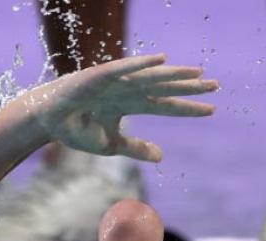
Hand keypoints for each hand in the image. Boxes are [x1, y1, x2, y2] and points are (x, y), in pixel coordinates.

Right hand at [23, 54, 217, 161]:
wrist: (48, 122)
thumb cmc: (77, 130)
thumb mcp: (111, 145)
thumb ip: (136, 148)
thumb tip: (161, 156)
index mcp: (131, 105)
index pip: (165, 107)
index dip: (187, 108)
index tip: (212, 110)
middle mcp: (128, 90)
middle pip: (164, 88)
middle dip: (189, 87)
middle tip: (216, 86)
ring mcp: (116, 82)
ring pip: (150, 77)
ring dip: (173, 74)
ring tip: (197, 72)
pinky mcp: (99, 76)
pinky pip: (125, 69)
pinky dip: (142, 64)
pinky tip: (162, 60)